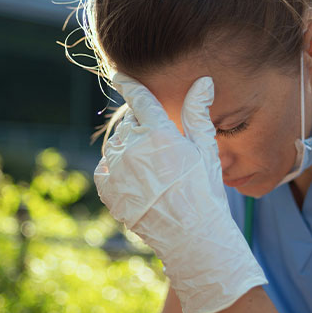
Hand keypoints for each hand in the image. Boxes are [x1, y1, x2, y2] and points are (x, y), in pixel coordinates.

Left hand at [94, 72, 266, 312]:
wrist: (191, 237)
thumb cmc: (204, 192)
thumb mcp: (206, 151)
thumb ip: (198, 113)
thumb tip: (204, 81)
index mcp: (159, 134)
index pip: (139, 99)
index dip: (128, 83)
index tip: (119, 75)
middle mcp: (133, 148)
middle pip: (130, 123)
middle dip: (141, 127)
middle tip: (160, 147)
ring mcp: (117, 169)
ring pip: (117, 143)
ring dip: (129, 147)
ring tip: (151, 169)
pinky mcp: (107, 188)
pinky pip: (105, 166)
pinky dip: (116, 167)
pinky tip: (136, 180)